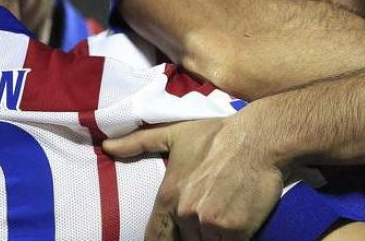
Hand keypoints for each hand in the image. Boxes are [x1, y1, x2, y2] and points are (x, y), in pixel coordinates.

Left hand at [103, 117, 285, 240]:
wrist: (258, 138)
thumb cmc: (218, 136)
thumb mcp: (175, 134)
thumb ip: (138, 143)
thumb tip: (106, 146)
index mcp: (169, 197)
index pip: (156, 238)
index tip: (175, 236)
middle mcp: (186, 214)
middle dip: (195, 235)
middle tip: (209, 216)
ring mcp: (210, 224)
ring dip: (215, 238)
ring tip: (225, 219)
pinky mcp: (234, 230)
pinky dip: (234, 239)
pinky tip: (239, 225)